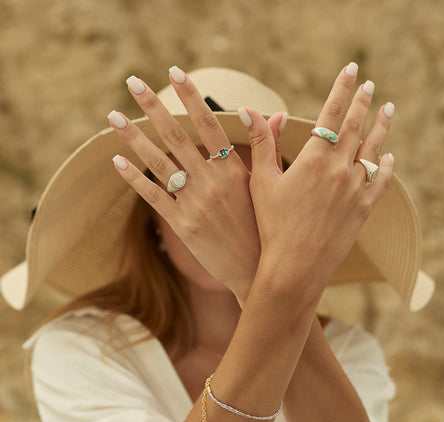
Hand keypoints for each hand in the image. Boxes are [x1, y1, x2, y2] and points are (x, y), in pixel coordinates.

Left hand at [108, 68, 261, 301]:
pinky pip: (153, 196)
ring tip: (113, 116)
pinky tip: (117, 161)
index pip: (209, 124)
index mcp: (234, 170)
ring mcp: (194, 203)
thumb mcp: (269, 185)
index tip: (175, 73)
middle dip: (153, 106)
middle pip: (177, 135)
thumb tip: (274, 113)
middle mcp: (211, 182)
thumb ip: (268, 147)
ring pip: (159, 162)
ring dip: (134, 137)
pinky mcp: (181, 224)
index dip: (191, 97)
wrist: (256, 270)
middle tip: (133, 81)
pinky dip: (134, 178)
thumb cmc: (266, 226)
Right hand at [242, 64, 394, 305]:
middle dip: (363, 102)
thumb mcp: (261, 181)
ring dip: (381, 127)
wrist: (295, 267)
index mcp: (314, 159)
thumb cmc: (272, 225)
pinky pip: (380, 182)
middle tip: (370, 85)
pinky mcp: (362, 210)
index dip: (342, 89)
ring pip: (374, 150)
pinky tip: (389, 158)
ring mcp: (355, 190)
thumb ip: (262, 143)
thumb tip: (252, 109)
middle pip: (356, 127)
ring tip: (388, 108)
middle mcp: (340, 169)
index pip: (332, 113)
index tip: (352, 70)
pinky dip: (386, 167)